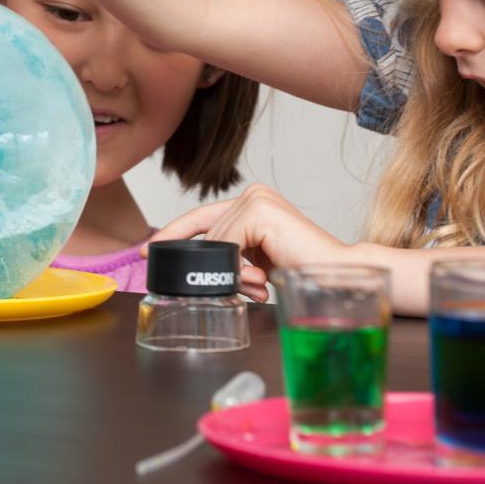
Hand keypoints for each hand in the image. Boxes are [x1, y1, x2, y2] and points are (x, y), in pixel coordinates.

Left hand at [147, 184, 349, 301]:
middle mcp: (253, 194)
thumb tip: (203, 268)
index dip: (173, 235)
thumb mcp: (257, 261)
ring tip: (259, 287)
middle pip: (207, 234)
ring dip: (232, 274)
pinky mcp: (260, 211)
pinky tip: (261, 282)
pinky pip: (227, 246)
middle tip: (238, 289)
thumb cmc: (302, 271)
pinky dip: (236, 270)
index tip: (149, 251)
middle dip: (213, 268)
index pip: (202, 218)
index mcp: (252, 201)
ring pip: (216, 243)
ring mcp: (256, 199)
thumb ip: (232, 256)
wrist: (336, 276)